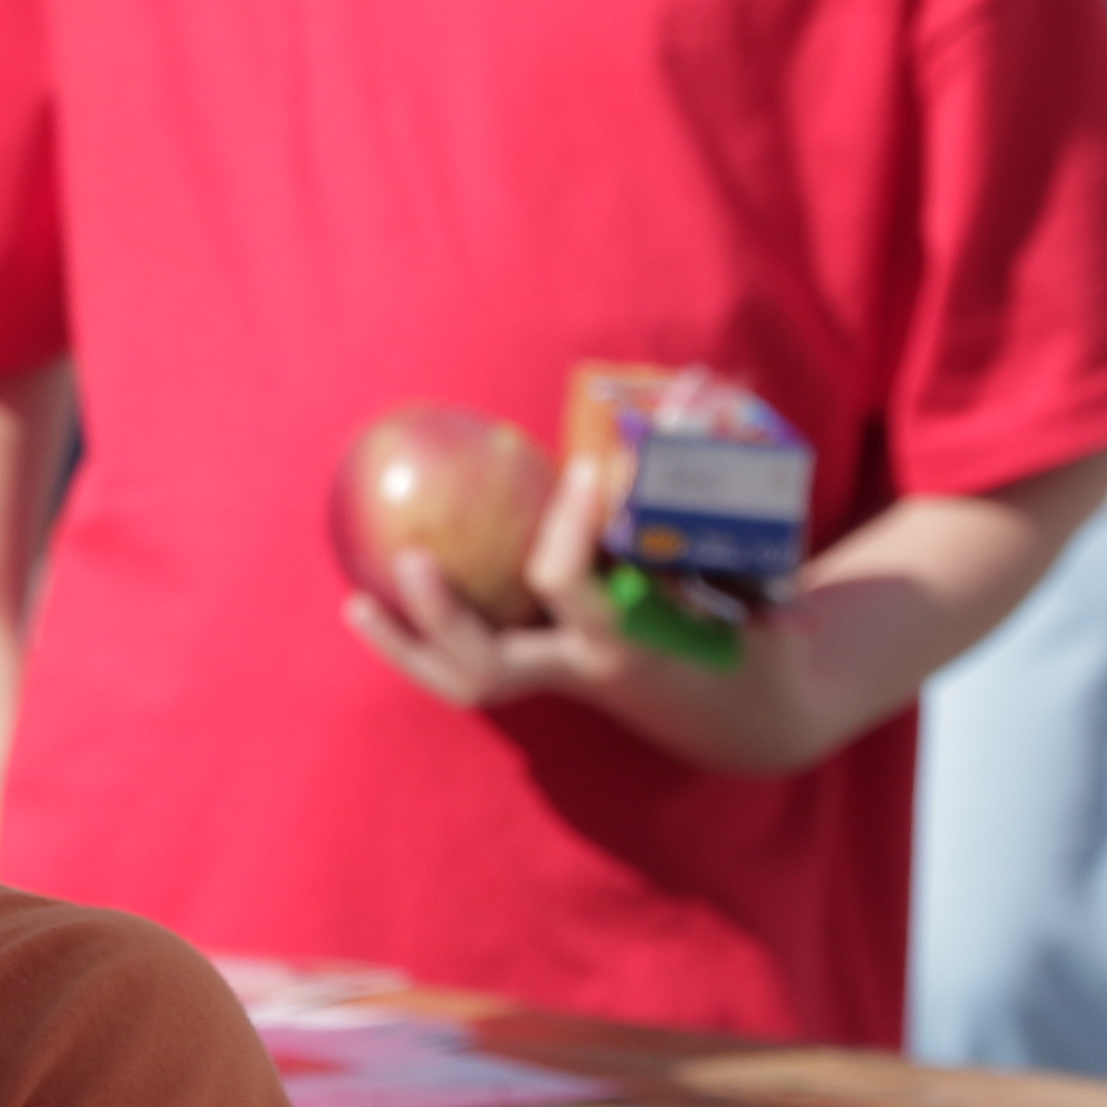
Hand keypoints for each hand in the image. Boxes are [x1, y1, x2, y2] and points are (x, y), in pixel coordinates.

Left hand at [344, 446, 839, 778]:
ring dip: (410, 645)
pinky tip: (369, 604)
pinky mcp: (544, 678)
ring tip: (357, 602)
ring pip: (469, 680)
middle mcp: (584, 667)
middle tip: (414, 558)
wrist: (748, 714)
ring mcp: (559, 680)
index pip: (571, 586)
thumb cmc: (749, 620)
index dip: (571, 525)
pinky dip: (421, 645)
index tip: (587, 467)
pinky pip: (469, 672)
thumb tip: (701, 392)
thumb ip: (712, 496)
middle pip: (495, 662)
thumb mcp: (749, 569)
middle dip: (449, 615)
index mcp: (631, 640)